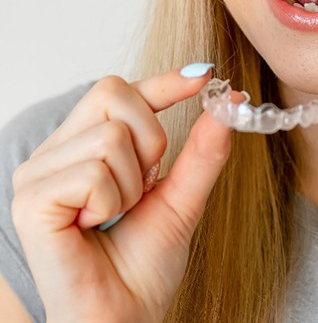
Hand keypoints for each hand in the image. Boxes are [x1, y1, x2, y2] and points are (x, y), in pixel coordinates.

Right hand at [11, 68, 230, 322]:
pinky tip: (94, 226)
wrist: (124, 317)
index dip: (163, 80)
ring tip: (115, 214)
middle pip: (113, 94)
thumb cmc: (144, 263)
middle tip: (141, 187)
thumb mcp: (183, 195)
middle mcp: (56, 152)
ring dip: (132, 183)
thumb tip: (230, 95)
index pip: (120, 90)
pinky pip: (94, 172)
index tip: (203, 76)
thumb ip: (203, 148)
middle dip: (150, 141)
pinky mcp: (31, 201)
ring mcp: (37, 174)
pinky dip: (111, 201)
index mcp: (85, 145)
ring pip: (110, 136)